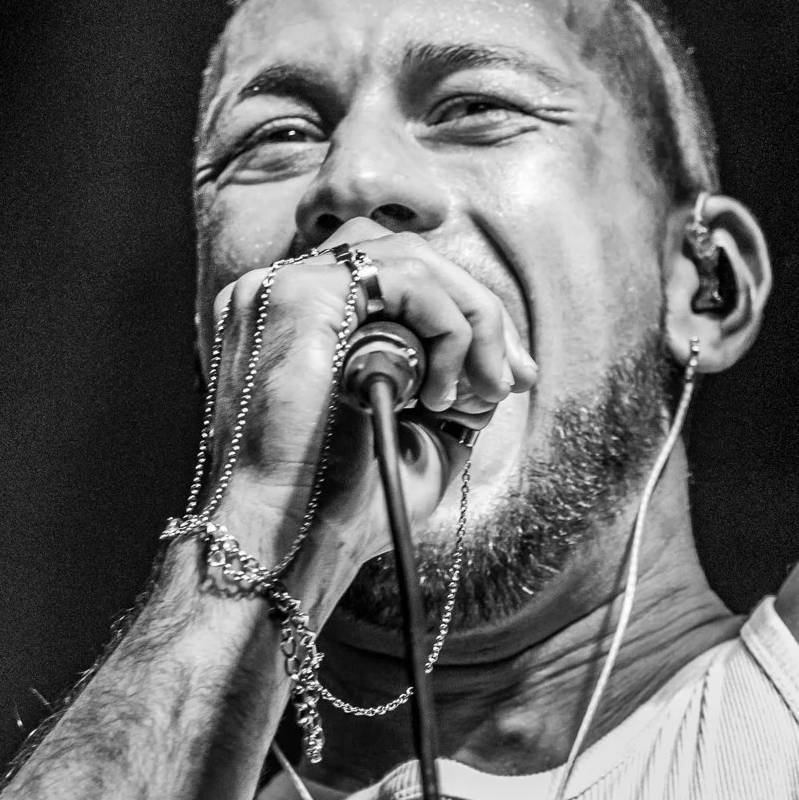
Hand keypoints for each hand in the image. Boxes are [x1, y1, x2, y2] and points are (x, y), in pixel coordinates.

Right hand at [192, 234, 535, 613]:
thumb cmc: (339, 504)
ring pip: (410, 259)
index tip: (506, 376)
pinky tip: (444, 388)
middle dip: (478, 314)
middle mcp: (285, 294)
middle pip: (406, 259)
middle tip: (513, 378)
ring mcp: (285, 287)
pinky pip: (405, 279)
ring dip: (469, 318)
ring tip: (482, 387)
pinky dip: (448, 326)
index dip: (460, 315)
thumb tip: (500, 364)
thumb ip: (446, 386)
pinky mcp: (300, 295)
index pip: (392, 280)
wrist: (291, 540)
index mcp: (301, 322)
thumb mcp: (412, 433)